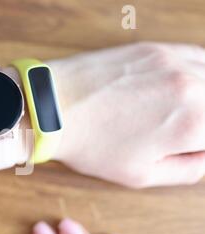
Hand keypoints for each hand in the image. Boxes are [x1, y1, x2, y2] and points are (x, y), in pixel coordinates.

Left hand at [50, 42, 204, 187]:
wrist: (52, 107)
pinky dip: (197, 73)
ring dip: (202, 99)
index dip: (201, 146)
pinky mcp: (156, 49)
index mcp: (192, 124)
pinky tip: (180, 87)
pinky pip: (196, 56)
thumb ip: (187, 169)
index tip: (189, 147)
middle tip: (180, 132)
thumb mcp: (141, 175)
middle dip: (202, 122)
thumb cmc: (90, 144)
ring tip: (177, 114)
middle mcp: (191, 86)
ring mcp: (173, 62)